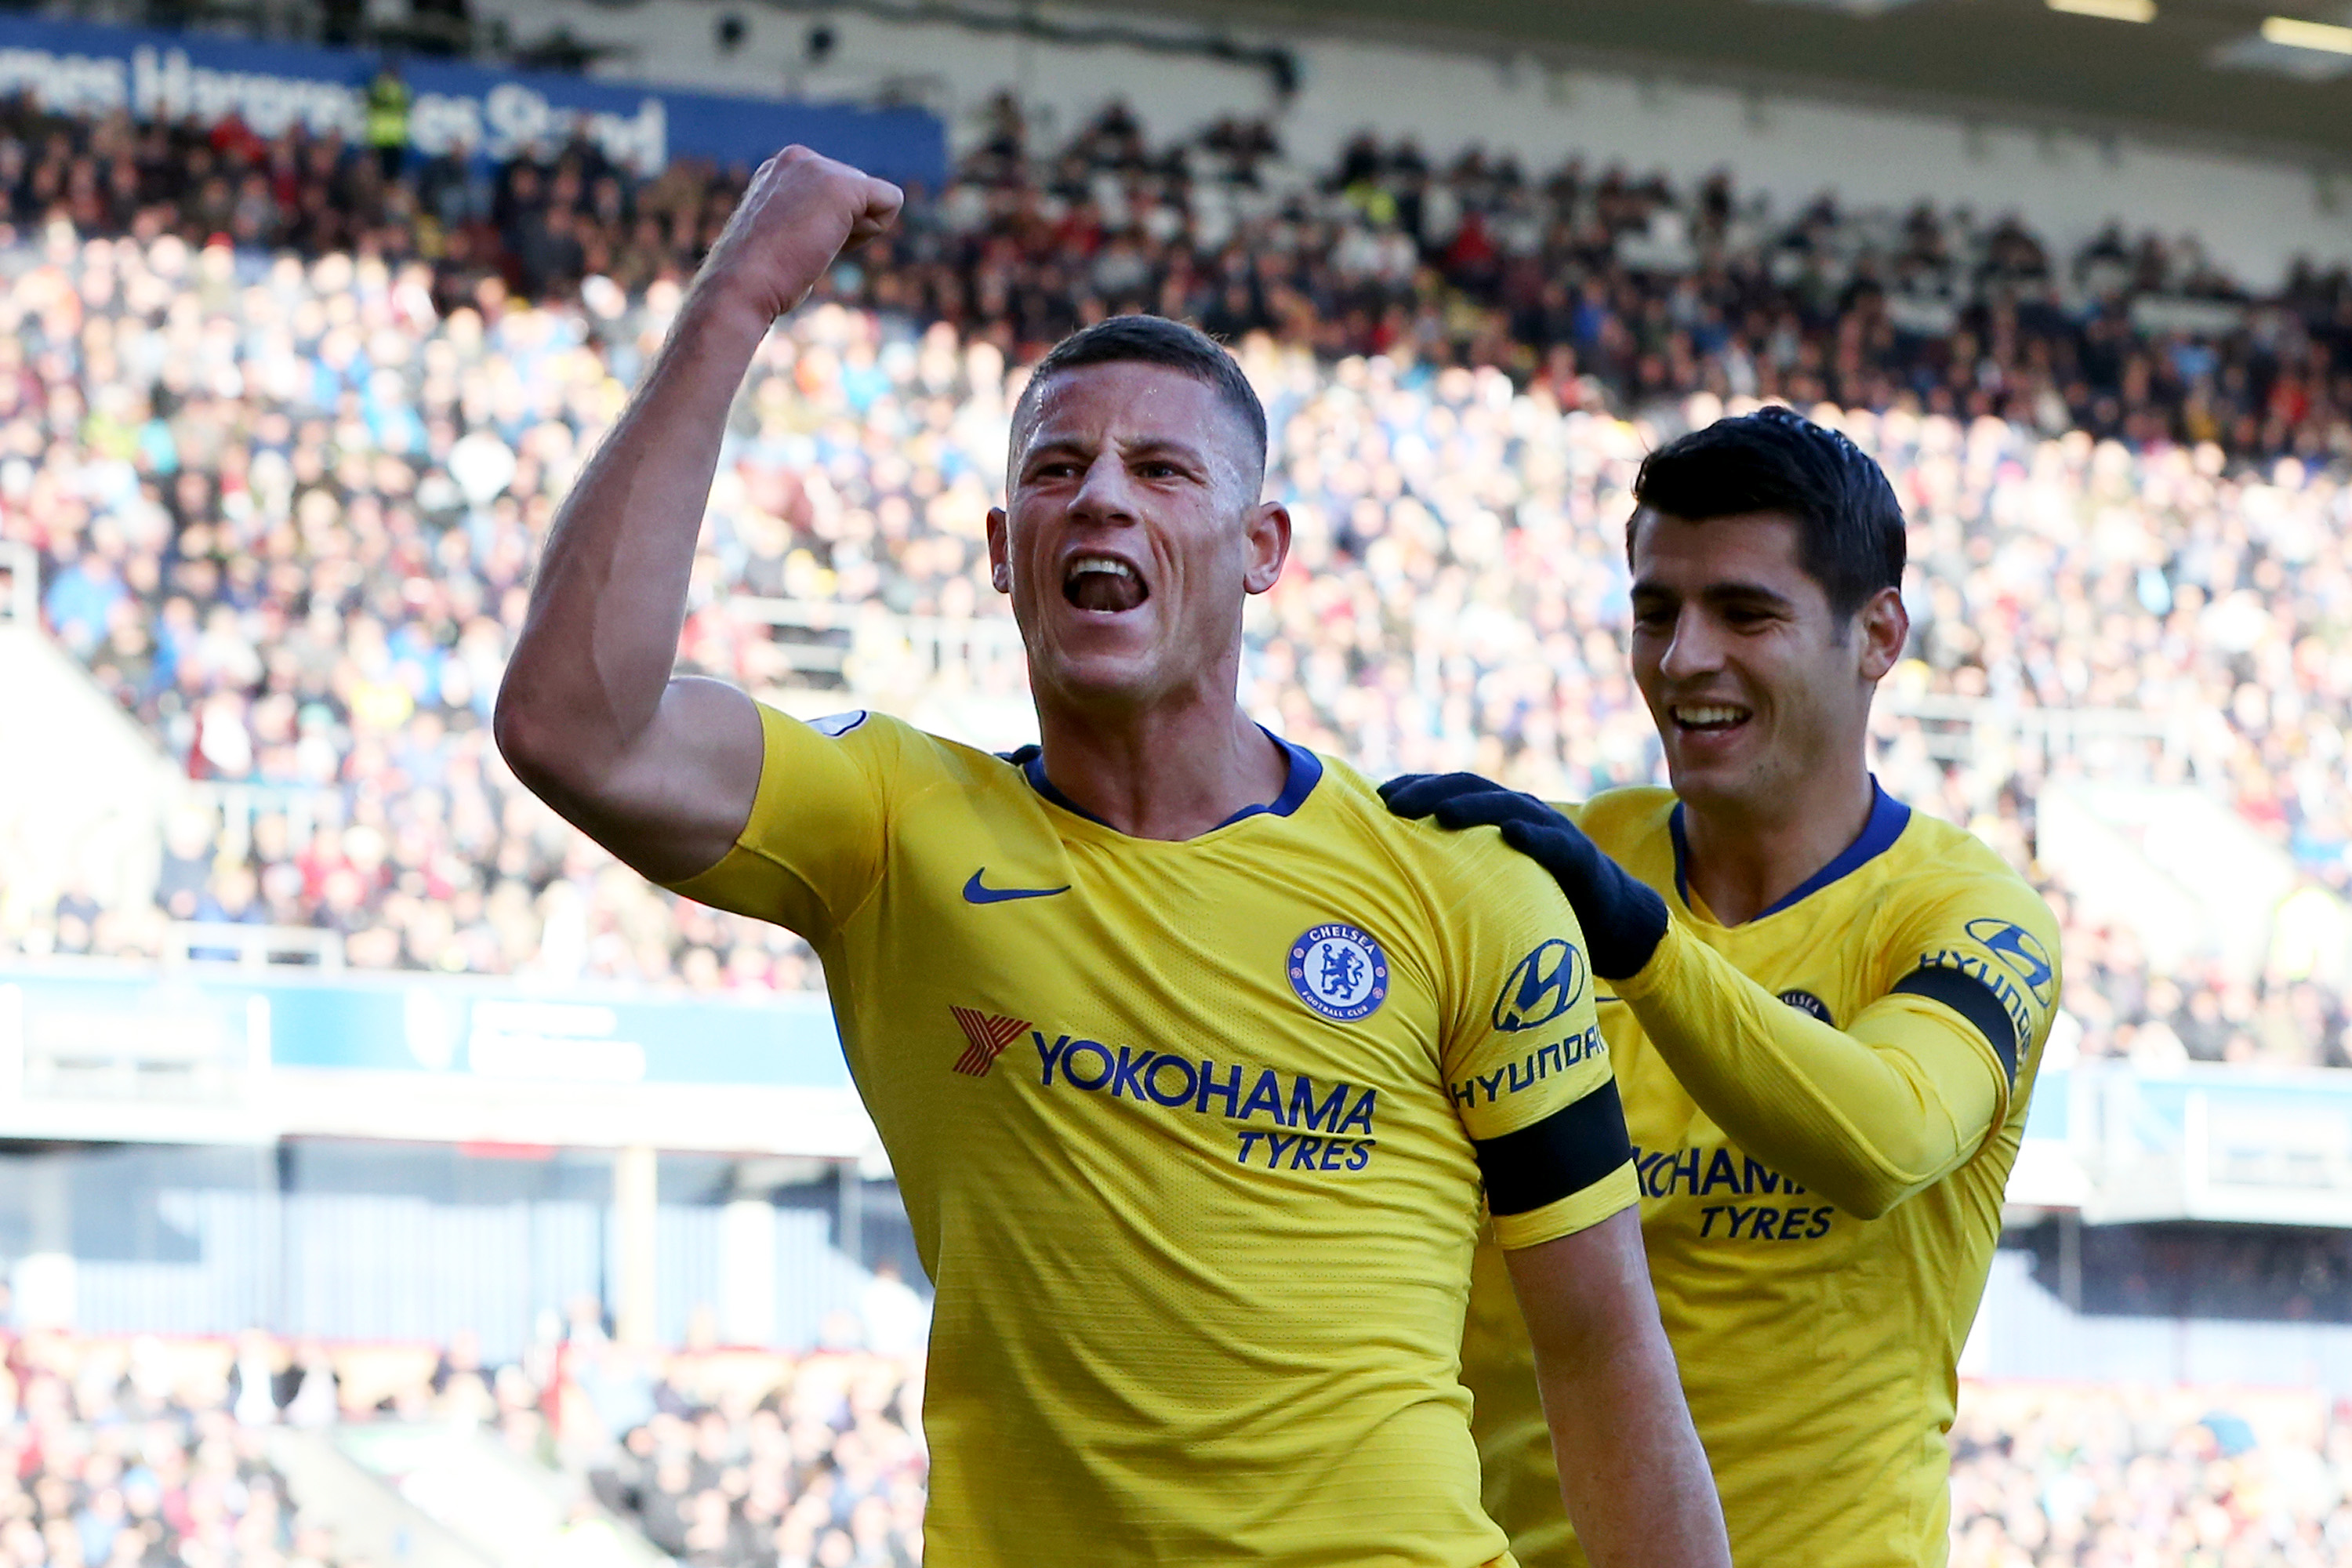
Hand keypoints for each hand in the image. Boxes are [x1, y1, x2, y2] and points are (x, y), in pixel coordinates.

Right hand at [697, 145, 903, 322]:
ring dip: (853, 234)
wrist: (743, 283)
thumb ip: (806, 222)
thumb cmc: (760, 277)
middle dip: (844, 230)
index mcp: (781, 169)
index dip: (828, 230)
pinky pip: (891, 200)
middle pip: (858, 195)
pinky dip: (874, 230)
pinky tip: (834, 242)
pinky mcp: (842, 186)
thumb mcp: (779, 237)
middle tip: (804, 248)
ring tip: (811, 245)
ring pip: (873, 200)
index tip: (794, 243)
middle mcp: (798, 158)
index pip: (836, 196)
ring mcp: (819, 168)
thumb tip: (827, 236)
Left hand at [1380, 773, 1668, 979]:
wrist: (1607, 915)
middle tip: (1394, 804)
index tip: (1378, 796)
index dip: (1415, 786)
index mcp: (1494, 813)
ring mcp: (1550, 828)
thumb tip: (1396, 879)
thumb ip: (1453, 867)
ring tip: (1443, 814)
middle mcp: (1519, 811)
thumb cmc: (1535, 893)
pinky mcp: (1578, 856)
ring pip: (1507, 808)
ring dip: (1474, 807)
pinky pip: (1554, 843)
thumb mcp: (1488, 876)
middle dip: (1430, 792)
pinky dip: (1534, 836)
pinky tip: (1513, 836)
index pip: (1448, 788)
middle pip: (1469, 788)